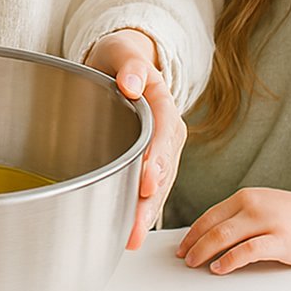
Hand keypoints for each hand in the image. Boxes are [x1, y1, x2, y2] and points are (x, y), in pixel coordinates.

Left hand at [84, 29, 185, 249]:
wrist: (122, 67)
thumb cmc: (121, 58)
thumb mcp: (123, 52)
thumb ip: (131, 65)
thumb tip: (131, 84)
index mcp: (165, 106)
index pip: (165, 136)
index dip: (157, 160)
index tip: (147, 181)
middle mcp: (169, 134)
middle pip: (164, 170)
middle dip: (150, 201)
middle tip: (135, 225)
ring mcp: (161, 153)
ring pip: (158, 188)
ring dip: (145, 214)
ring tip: (131, 238)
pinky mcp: (149, 165)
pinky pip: (148, 191)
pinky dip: (139, 211)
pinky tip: (127, 232)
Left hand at [176, 188, 290, 272]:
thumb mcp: (263, 207)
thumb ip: (240, 218)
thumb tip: (212, 237)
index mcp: (246, 197)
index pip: (210, 215)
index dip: (193, 233)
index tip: (182, 246)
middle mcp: (253, 206)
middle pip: (214, 226)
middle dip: (194, 244)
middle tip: (184, 258)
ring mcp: (267, 222)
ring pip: (225, 236)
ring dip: (205, 252)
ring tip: (195, 263)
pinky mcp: (280, 240)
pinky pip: (248, 251)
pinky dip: (230, 260)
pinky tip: (219, 268)